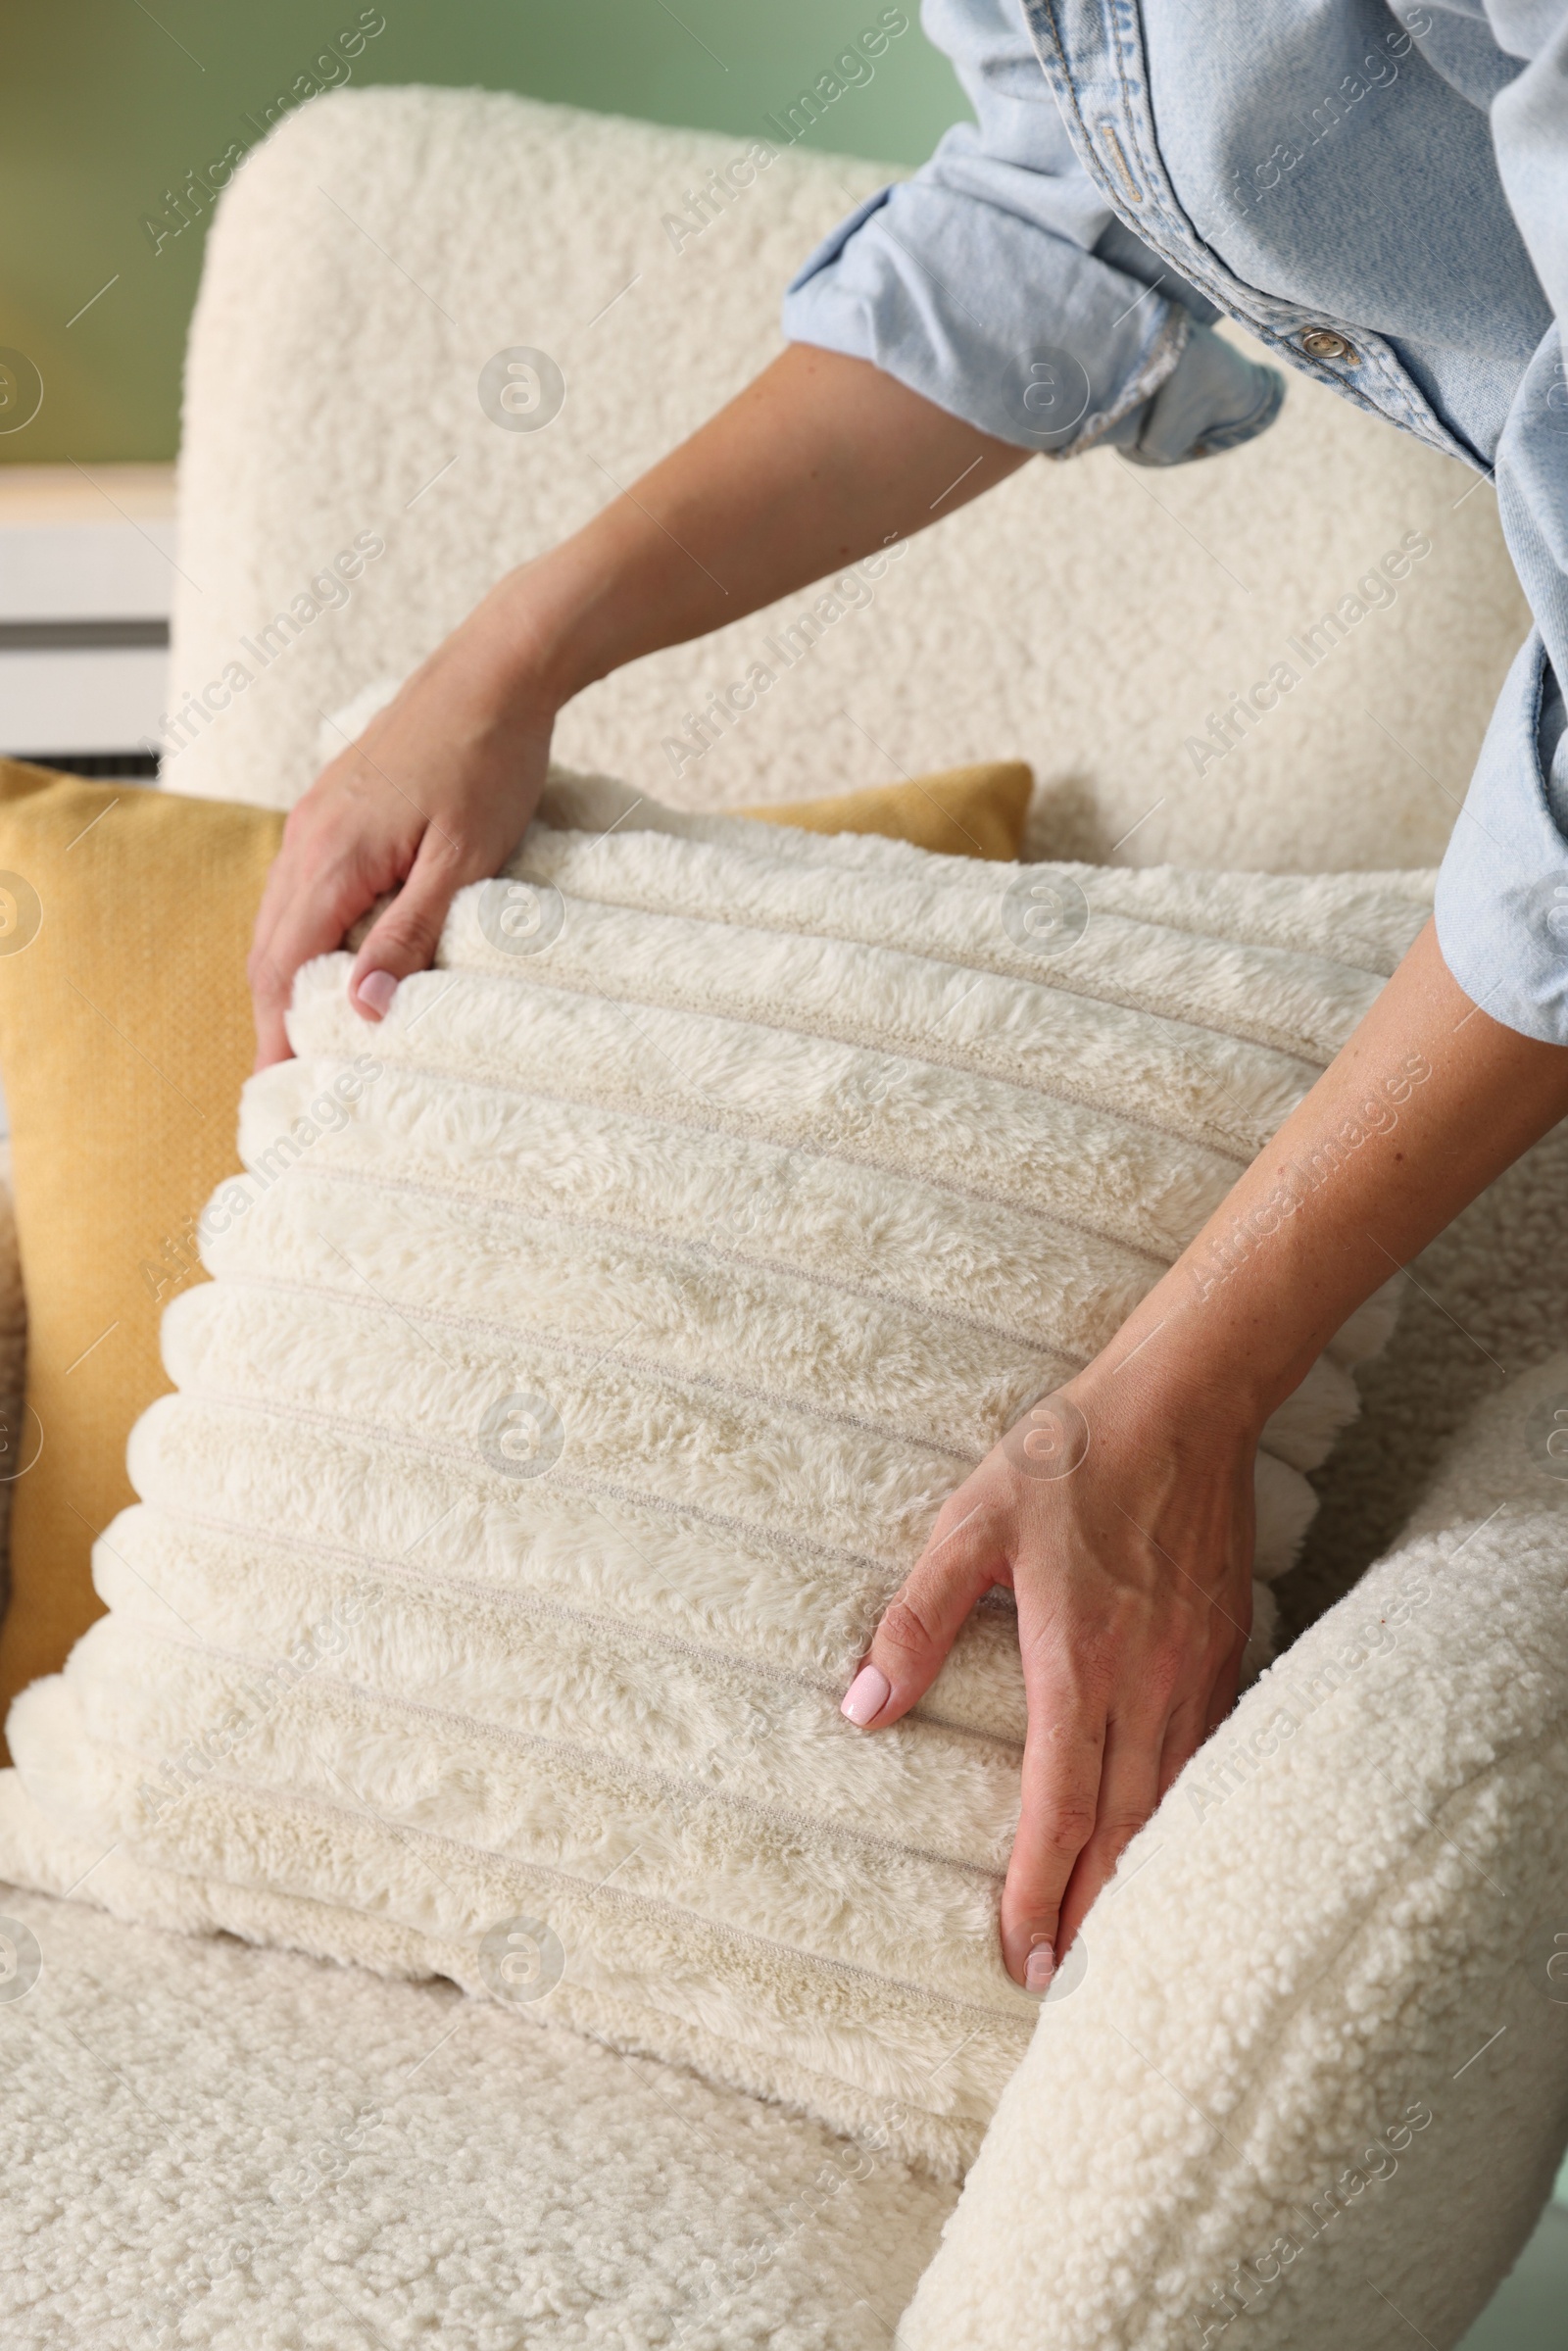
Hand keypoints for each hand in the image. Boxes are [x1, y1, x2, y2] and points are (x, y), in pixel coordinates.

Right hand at [247, 581, 557, 1068]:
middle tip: (288, 1081)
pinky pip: (302, 887)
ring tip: (307, 1036)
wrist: (496, 670)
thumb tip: (361, 1010)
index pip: (283, 970)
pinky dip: (305, 936)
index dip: (277, 1035)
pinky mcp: (336, 807)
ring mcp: (317, 819)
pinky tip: (333, 958)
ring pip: (282, 919)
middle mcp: (308, 840)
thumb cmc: (490, 762)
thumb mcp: (463, 863)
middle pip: (270, 951)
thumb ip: (410, 936)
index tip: (279, 1091)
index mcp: (332, 859)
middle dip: (275, 1018)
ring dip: (288, 978)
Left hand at [840, 1363, 1256, 1988]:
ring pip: (1172, 1806)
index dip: (1034, 1889)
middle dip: (1088, 1915)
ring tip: (1105, 1943)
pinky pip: (1206, 1760)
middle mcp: (1147, 1681)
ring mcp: (1197, 1671)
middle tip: (1057, 1984)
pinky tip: (1162, 1848)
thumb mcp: (972, 1522)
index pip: (1057, 1805)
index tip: (1016, 1954)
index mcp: (1078, 1657)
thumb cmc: (1070, 1457)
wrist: (1187, 1399)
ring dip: (1139, 1880)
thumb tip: (862, 1707)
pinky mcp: (1228, 1651)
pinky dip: (1181, 1819)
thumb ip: (917, 1618)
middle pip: (1122, 1830)